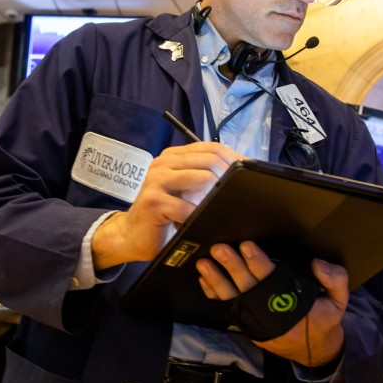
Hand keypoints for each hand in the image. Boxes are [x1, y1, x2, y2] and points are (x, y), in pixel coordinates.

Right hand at [92, 142, 241, 268]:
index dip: (235, 158)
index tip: (250, 172)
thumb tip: (240, 172)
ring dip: (216, 195)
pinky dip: (198, 217)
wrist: (131, 235)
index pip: (211, 147)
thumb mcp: (185, 190)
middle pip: (210, 159)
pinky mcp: (153, 201)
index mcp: (174, 156)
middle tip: (240, 193)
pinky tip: (200, 223)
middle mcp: (163, 163)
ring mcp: (156, 180)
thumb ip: (204, 178)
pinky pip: (187, 207)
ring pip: (202, 178)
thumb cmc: (164, 214)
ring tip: (219, 208)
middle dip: (229, 176)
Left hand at [196, 241, 348, 366]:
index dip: (259, 263)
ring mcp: (256, 320)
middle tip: (220, 249)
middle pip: (248, 287)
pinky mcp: (247, 324)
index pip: (273, 280)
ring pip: (233, 298)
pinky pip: (228, 308)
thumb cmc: (323, 319)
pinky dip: (215, 294)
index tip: (247, 247)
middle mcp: (271, 313)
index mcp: (293, 304)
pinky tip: (204, 280)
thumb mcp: (338, 301)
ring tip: (205, 264)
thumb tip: (317, 263)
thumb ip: (335, 279)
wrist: (313, 350)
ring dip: (217, 280)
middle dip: (233, 267)